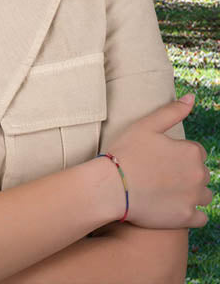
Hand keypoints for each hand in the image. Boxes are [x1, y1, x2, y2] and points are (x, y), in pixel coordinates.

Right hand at [103, 93, 212, 228]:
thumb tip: (192, 97)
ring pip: (204, 195)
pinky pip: (200, 217)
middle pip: (201, 173)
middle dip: (186, 173)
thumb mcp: (145, 125)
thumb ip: (172, 111)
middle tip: (159, 173)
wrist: (112, 186)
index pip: (195, 151)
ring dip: (191, 192)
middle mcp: (199, 175)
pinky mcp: (187, 218)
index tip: (159, 157)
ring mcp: (194, 198)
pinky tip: (172, 206)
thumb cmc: (126, 152)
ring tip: (166, 190)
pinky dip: (190, 212)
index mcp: (191, 152)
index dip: (177, 153)